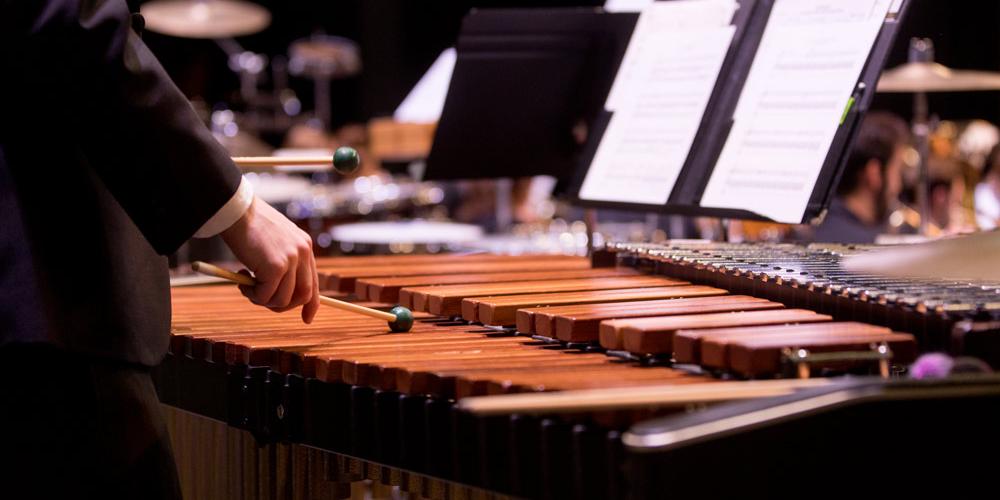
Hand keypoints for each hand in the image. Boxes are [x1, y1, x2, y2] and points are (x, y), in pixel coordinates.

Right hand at [220, 197, 319, 322]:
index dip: (311, 305)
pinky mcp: (275, 267)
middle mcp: (302, 253)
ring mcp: (291, 260)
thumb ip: (282, 262)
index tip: (307, 319)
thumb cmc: (248, 225)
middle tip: (260, 300)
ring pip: (282, 300)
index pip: (314, 283)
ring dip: (262, 300)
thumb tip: (278, 291)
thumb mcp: (273, 242)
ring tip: (246, 286)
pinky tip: (241, 282)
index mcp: (304, 246)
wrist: (235, 210)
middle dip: (282, 306)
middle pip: (303, 295)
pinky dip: (252, 295)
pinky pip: (265, 296)